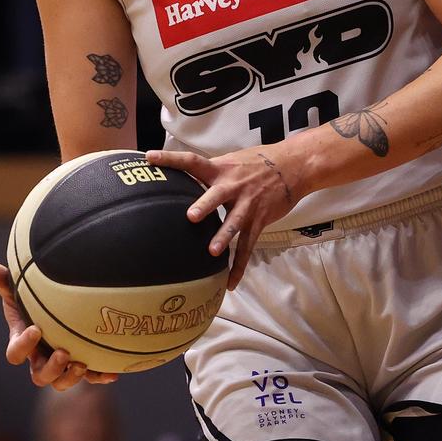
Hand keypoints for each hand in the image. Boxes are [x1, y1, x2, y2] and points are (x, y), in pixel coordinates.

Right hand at [0, 261, 117, 388]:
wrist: (60, 302)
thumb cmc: (34, 296)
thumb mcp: (19, 287)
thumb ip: (3, 279)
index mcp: (24, 341)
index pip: (16, 353)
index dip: (23, 346)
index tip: (36, 329)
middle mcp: (41, 356)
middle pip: (40, 376)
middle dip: (51, 368)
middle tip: (64, 352)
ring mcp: (62, 361)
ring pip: (62, 382)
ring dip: (70, 377)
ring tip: (82, 363)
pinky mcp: (82, 362)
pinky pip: (90, 376)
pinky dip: (99, 376)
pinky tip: (112, 373)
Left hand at [145, 146, 301, 288]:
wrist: (292, 166)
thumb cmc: (256, 163)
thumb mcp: (231, 161)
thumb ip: (210, 172)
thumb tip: (182, 178)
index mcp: (221, 169)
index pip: (192, 161)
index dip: (171, 159)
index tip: (149, 157)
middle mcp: (233, 186)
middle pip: (216, 196)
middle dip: (205, 206)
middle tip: (191, 216)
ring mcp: (247, 204)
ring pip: (234, 223)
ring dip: (223, 237)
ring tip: (212, 252)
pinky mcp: (259, 220)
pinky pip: (248, 246)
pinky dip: (239, 265)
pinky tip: (231, 283)